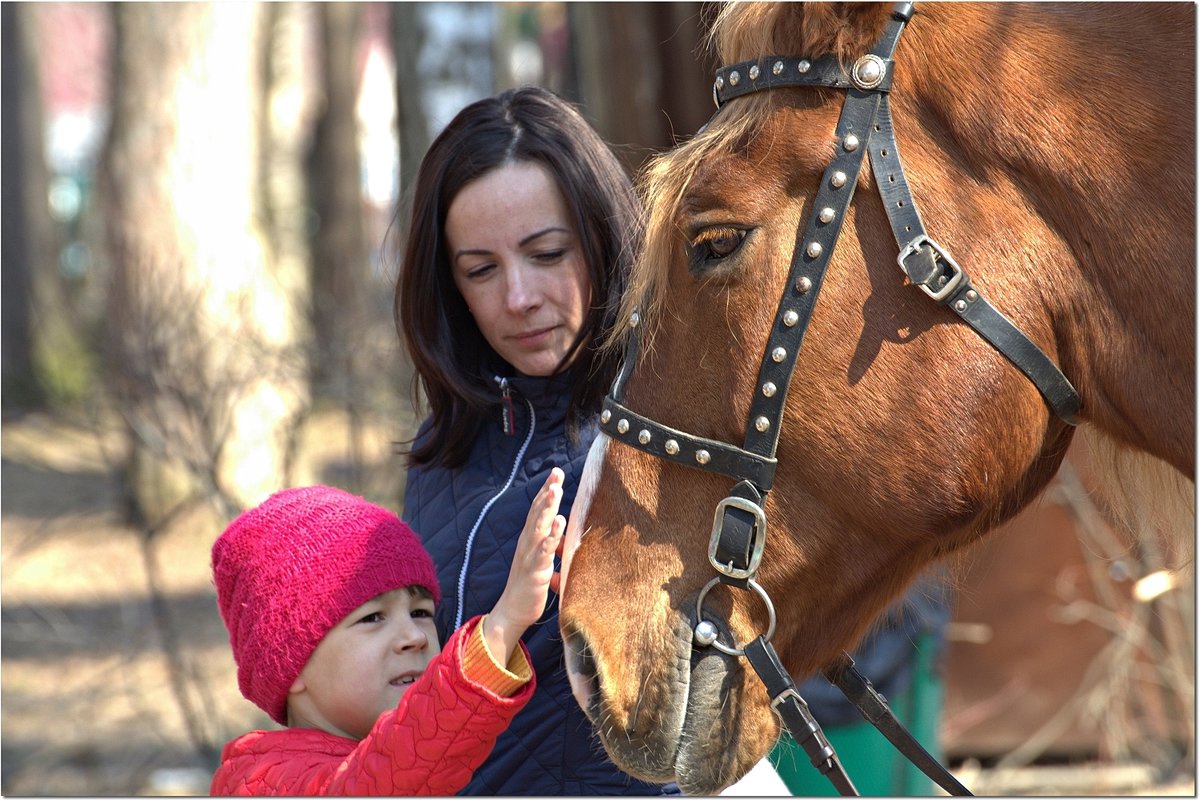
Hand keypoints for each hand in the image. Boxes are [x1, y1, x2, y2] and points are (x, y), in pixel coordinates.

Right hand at [485, 468, 565, 663]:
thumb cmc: (529, 586)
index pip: (538, 510)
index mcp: (530, 539)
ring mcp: (530, 556)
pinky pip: (543, 551)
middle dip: (547, 492)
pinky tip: (559, 523)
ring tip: (556, 491)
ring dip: (547, 508)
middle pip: (537, 513)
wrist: (513, 611)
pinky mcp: (535, 571)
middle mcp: (528, 543)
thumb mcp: (542, 561)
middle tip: (556, 473)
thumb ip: (551, 546)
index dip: (545, 491)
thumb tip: (564, 538)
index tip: (555, 473)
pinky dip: (551, 536)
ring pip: (539, 527)